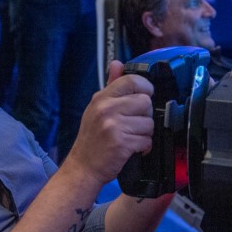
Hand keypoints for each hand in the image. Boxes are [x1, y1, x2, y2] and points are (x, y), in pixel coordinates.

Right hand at [63, 61, 153, 184]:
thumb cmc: (92, 139)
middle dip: (145, 115)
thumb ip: (111, 85)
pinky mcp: (122, 143)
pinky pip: (147, 140)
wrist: (83, 167)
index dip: (145, 88)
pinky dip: (144, 147)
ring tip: (132, 137)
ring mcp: (114, 126)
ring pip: (149, 122)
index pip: (132, 80)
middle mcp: (106, 109)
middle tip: (134, 123)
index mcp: (102, 98)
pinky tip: (132, 148)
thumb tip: (117, 64)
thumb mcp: (96, 108)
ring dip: (145, 133)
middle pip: (145, 101)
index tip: (144, 96)